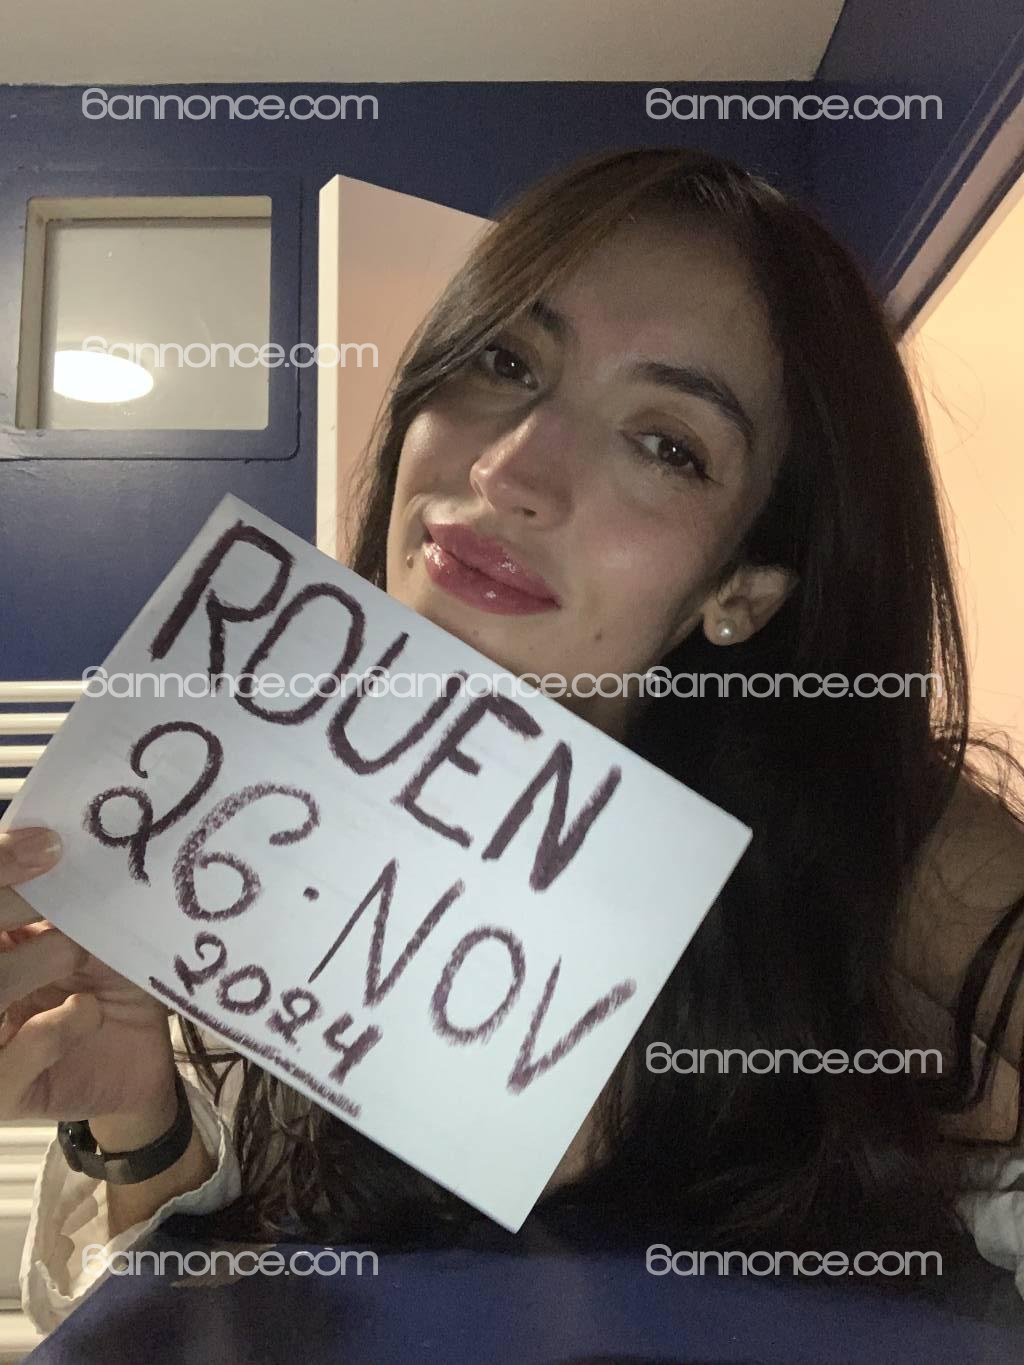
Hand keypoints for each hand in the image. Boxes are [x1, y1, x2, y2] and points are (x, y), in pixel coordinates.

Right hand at [0, 826, 179, 1123]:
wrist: (141, 1061)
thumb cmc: (109, 985)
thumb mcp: (94, 934)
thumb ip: (71, 900)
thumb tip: (68, 845)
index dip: (0, 863)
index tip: (47, 843)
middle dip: (12, 904)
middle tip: (62, 893)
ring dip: (35, 962)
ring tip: (78, 952)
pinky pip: (7, 1061)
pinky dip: (53, 1029)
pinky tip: (87, 1013)